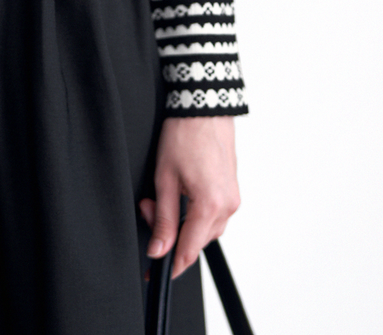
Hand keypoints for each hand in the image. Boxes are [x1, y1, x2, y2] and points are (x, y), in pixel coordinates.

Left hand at [139, 115, 239, 278]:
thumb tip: (159, 249)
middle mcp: (228, 205)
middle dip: (171, 232)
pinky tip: (180, 192)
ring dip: (183, 220)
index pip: (190, 249)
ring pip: (206, 227)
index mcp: (210, 205)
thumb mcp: (164, 177)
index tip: (157, 274)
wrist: (204, 106)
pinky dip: (195, 211)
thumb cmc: (184, 134)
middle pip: (197, 239)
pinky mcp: (233, 189)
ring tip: (161, 196)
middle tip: (149, 207)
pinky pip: (214, 213)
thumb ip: (163, 218)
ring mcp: (233, 198)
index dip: (171, 264)